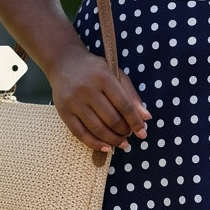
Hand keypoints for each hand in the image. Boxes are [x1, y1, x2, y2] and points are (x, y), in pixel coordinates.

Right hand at [46, 39, 151, 155]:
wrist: (63, 62)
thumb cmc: (95, 70)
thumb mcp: (116, 75)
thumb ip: (131, 95)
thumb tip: (146, 118)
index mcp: (103, 77)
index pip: (124, 105)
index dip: (135, 122)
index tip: (143, 133)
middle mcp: (87, 89)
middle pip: (111, 119)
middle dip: (124, 132)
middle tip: (129, 134)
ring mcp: (73, 102)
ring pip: (97, 129)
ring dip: (113, 140)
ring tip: (121, 143)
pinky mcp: (63, 112)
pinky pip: (81, 134)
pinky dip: (95, 144)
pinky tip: (106, 147)